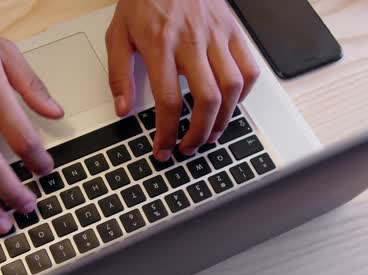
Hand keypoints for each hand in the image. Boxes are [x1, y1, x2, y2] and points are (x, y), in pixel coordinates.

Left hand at [106, 0, 258, 160]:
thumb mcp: (118, 34)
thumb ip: (119, 75)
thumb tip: (123, 110)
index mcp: (160, 45)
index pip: (169, 100)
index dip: (168, 132)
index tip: (164, 149)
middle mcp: (192, 42)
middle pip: (207, 99)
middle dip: (200, 133)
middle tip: (189, 147)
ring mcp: (216, 36)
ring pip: (233, 87)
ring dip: (225, 119)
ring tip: (212, 134)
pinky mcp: (232, 31)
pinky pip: (249, 68)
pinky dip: (244, 93)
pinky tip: (231, 104)